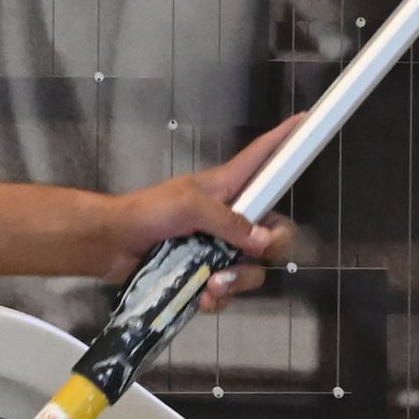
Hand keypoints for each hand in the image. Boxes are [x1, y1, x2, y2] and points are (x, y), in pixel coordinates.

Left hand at [101, 120, 304, 311]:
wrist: (112, 245)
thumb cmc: (146, 212)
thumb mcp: (189, 206)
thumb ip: (229, 221)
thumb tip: (261, 241)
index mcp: (227, 188)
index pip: (262, 158)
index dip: (284, 139)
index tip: (307, 120)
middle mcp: (229, 217)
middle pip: (273, 231)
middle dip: (270, 248)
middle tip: (255, 253)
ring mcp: (217, 248)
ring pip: (253, 268)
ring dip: (237, 280)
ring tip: (212, 284)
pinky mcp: (204, 273)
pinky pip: (228, 290)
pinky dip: (218, 297)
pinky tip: (202, 297)